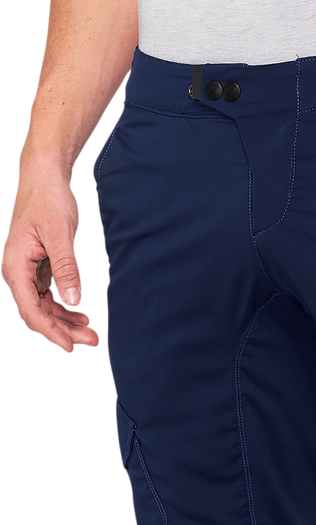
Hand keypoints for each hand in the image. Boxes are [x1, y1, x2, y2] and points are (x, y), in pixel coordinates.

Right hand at [1, 166, 101, 354]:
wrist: (45, 176)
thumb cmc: (49, 200)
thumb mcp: (61, 234)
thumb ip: (67, 268)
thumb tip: (72, 301)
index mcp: (14, 266)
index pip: (30, 310)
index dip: (50, 332)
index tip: (70, 347)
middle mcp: (16, 272)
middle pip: (37, 313)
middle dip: (63, 331)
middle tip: (92, 342)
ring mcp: (27, 271)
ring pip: (44, 307)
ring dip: (66, 322)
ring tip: (92, 333)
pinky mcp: (38, 268)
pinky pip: (49, 295)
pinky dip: (65, 307)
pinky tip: (83, 315)